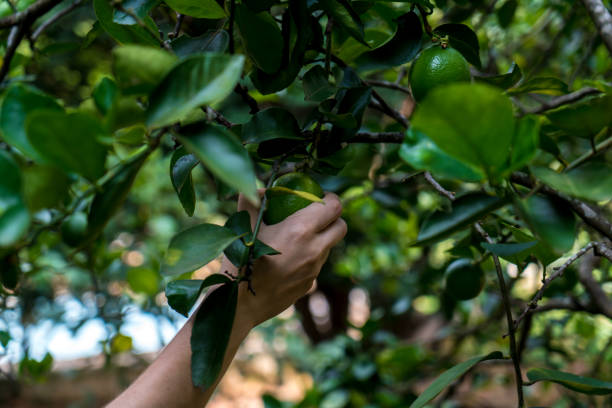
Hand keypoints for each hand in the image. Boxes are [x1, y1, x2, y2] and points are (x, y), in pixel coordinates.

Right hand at [223, 192, 346, 328]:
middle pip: (341, 227)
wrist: (240, 303)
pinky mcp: (310, 285)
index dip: (331, 199)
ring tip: (297, 238)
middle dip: (333, 219)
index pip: (334, 207)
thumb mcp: (243, 226)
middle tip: (316, 216)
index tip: (319, 197)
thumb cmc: (240, 261)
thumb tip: (259, 188)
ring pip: (329, 247)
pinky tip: (288, 260)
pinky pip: (316, 266)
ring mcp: (314, 269)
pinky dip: (309, 258)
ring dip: (320, 239)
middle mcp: (314, 249)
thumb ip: (251, 202)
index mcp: (301, 229)